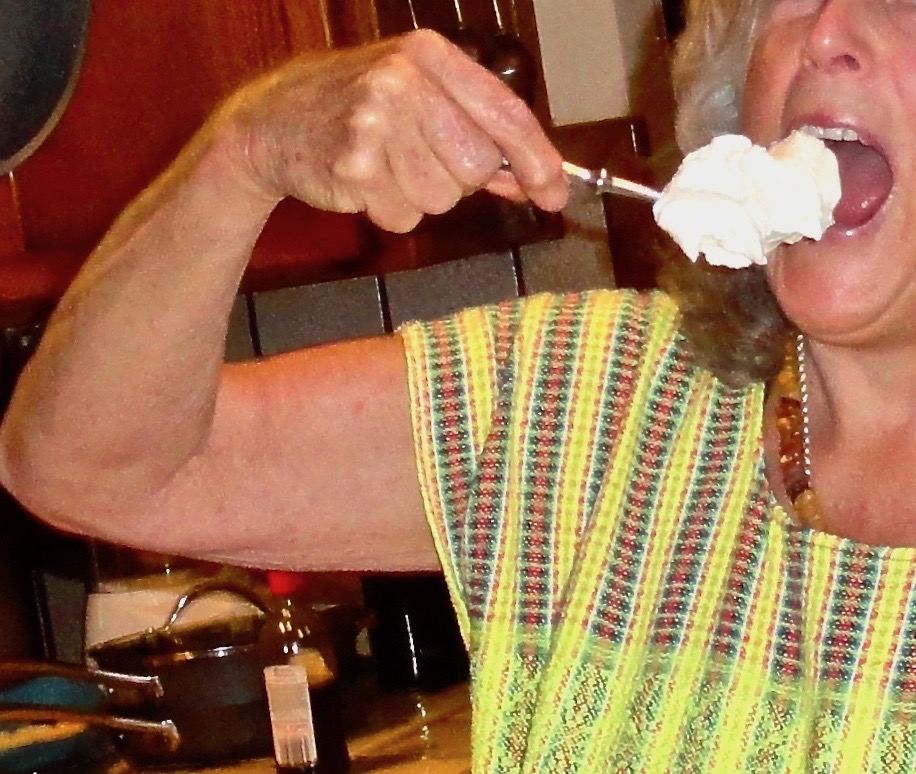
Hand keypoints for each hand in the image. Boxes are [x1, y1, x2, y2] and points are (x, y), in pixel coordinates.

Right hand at [213, 30, 568, 232]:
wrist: (272, 121)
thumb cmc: (354, 109)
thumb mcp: (416, 99)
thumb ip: (474, 133)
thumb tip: (529, 178)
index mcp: (429, 55)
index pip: (505, 114)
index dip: (538, 159)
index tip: (556, 193)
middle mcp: (405, 82)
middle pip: (477, 167)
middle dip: (457, 179)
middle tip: (418, 161)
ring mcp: (376, 123)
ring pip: (441, 199)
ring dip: (418, 196)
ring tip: (383, 167)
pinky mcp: (354, 166)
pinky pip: (403, 216)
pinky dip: (389, 211)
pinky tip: (363, 182)